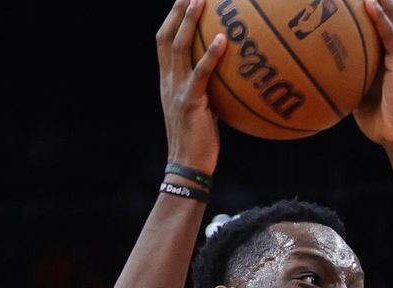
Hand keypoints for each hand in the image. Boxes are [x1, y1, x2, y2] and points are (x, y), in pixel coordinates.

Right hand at [157, 0, 225, 174]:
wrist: (188, 166)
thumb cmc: (200, 142)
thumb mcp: (202, 112)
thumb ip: (208, 92)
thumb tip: (229, 81)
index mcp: (167, 83)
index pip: (164, 44)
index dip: (172, 20)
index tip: (184, 1)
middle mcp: (167, 82)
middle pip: (166, 37)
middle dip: (177, 11)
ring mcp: (176, 90)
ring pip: (178, 47)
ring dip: (189, 22)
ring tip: (202, 1)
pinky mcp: (190, 102)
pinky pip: (201, 73)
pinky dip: (211, 55)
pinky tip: (225, 40)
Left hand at [354, 0, 392, 173]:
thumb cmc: (377, 121)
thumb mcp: (355, 95)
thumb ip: (345, 78)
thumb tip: (318, 72)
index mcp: (385, 55)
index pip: (377, 21)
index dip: (366, 3)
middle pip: (386, 11)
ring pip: (391, 16)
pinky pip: (390, 36)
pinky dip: (380, 19)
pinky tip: (369, 3)